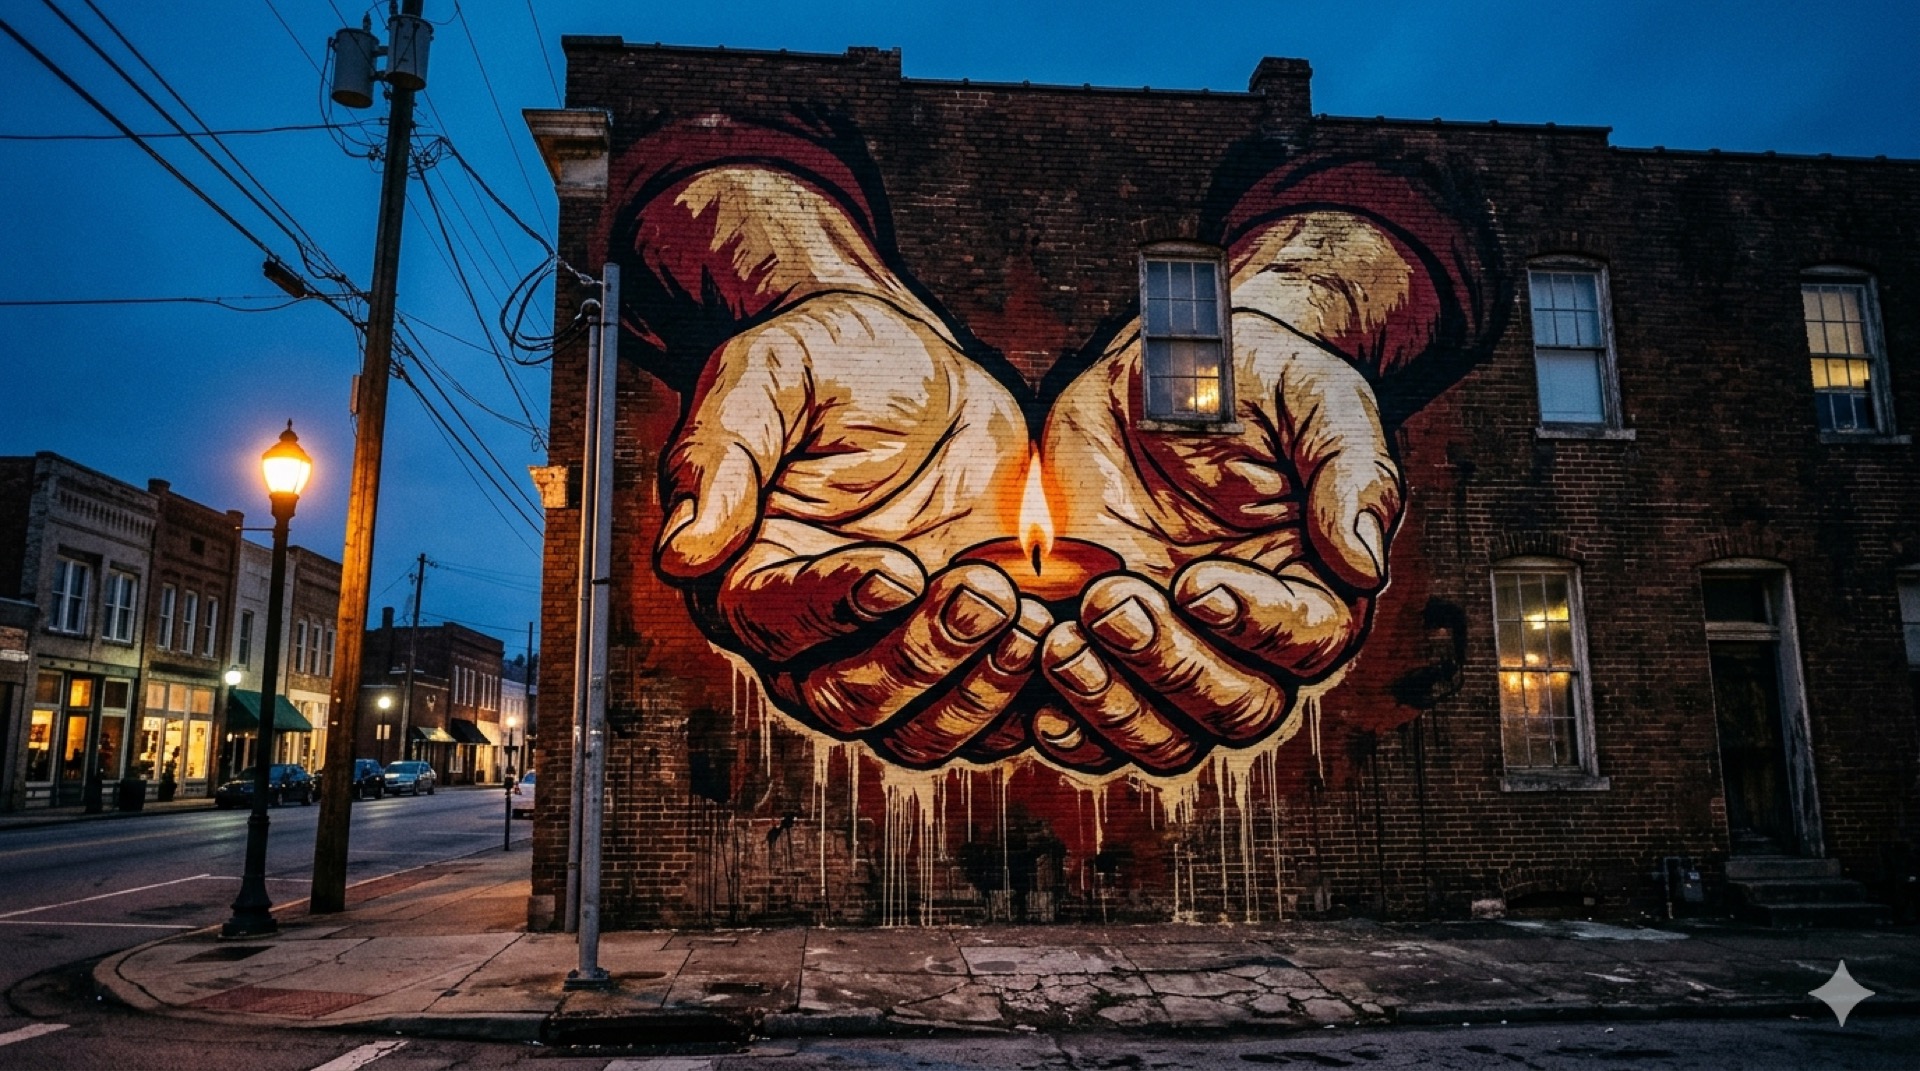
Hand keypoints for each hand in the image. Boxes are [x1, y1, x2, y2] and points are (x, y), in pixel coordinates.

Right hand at [652, 167, 1050, 767]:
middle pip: (848, 704)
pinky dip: (1030, 699)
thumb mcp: (765, 378)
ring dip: (978, 693)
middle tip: (984, 593)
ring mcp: (894, 650)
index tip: (896, 567)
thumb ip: (721, 457)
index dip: (836, 608)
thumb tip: (682, 553)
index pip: (776, 626)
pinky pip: (992, 715)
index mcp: (749, 577)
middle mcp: (813, 637)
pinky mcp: (964, 651)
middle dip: (920, 660)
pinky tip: (1064, 641)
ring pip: (921, 732)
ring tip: (1028, 620)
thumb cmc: (823, 362)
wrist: (910, 365)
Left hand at [1033, 212, 1407, 774]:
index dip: (1255, 625)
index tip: (1197, 581)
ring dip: (1113, 708)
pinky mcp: (1104, 646)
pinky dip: (1064, 722)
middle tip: (1111, 603)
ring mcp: (1174, 649)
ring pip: (1166, 736)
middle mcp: (1250, 640)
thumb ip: (1351, 472)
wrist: (1169, 369)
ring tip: (1061, 643)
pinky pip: (1093, 723)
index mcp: (1315, 586)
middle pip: (1236, 709)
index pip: (1309, 642)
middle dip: (1171, 667)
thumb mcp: (1318, 400)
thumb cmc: (1259, 381)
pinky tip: (1030, 687)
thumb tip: (1365, 563)